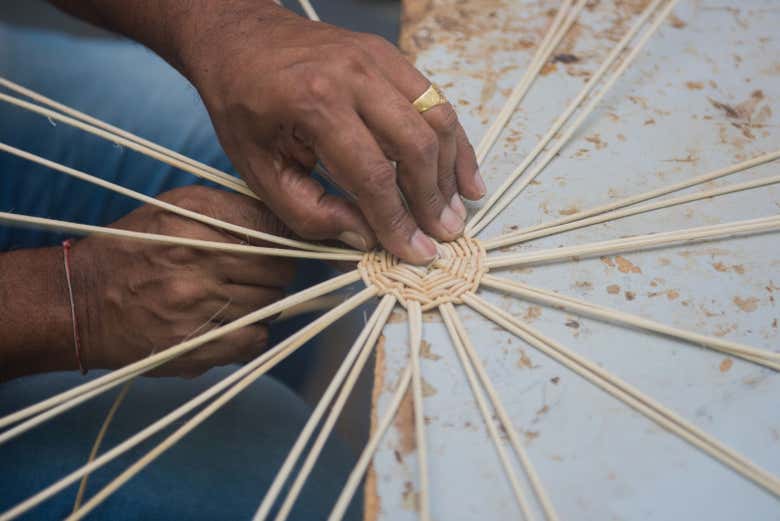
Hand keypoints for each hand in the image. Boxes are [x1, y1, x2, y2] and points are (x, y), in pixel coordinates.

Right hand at [69, 186, 294, 376]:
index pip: (273, 226)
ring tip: (236, 297)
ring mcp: (196, 305)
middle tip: (258, 274)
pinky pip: (255, 339)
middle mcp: (197, 259)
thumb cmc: (134, 249)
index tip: (285, 245)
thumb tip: (287, 222)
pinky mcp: (193, 345)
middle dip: (277, 271)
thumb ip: (231, 209)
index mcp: (194, 217)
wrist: (80, 301)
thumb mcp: (175, 208)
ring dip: (264, 302)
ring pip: (271, 305)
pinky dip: (252, 333)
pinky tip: (232, 324)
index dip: (287, 238)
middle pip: (279, 268)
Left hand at [181, 3, 484, 263]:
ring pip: (436, 119)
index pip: (373, 175)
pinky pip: (435, 99)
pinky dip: (454, 139)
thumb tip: (367, 238)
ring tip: (456, 209)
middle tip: (445, 234)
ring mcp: (376, 60)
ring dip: (451, 170)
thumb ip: (310, 212)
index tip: (415, 251)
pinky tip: (463, 172)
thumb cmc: (243, 106)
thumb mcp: (259, 170)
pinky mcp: (389, 56)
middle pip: (415, 145)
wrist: (240, 39)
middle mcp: (353, 76)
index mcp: (314, 104)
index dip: (397, 220)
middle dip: (432, 198)